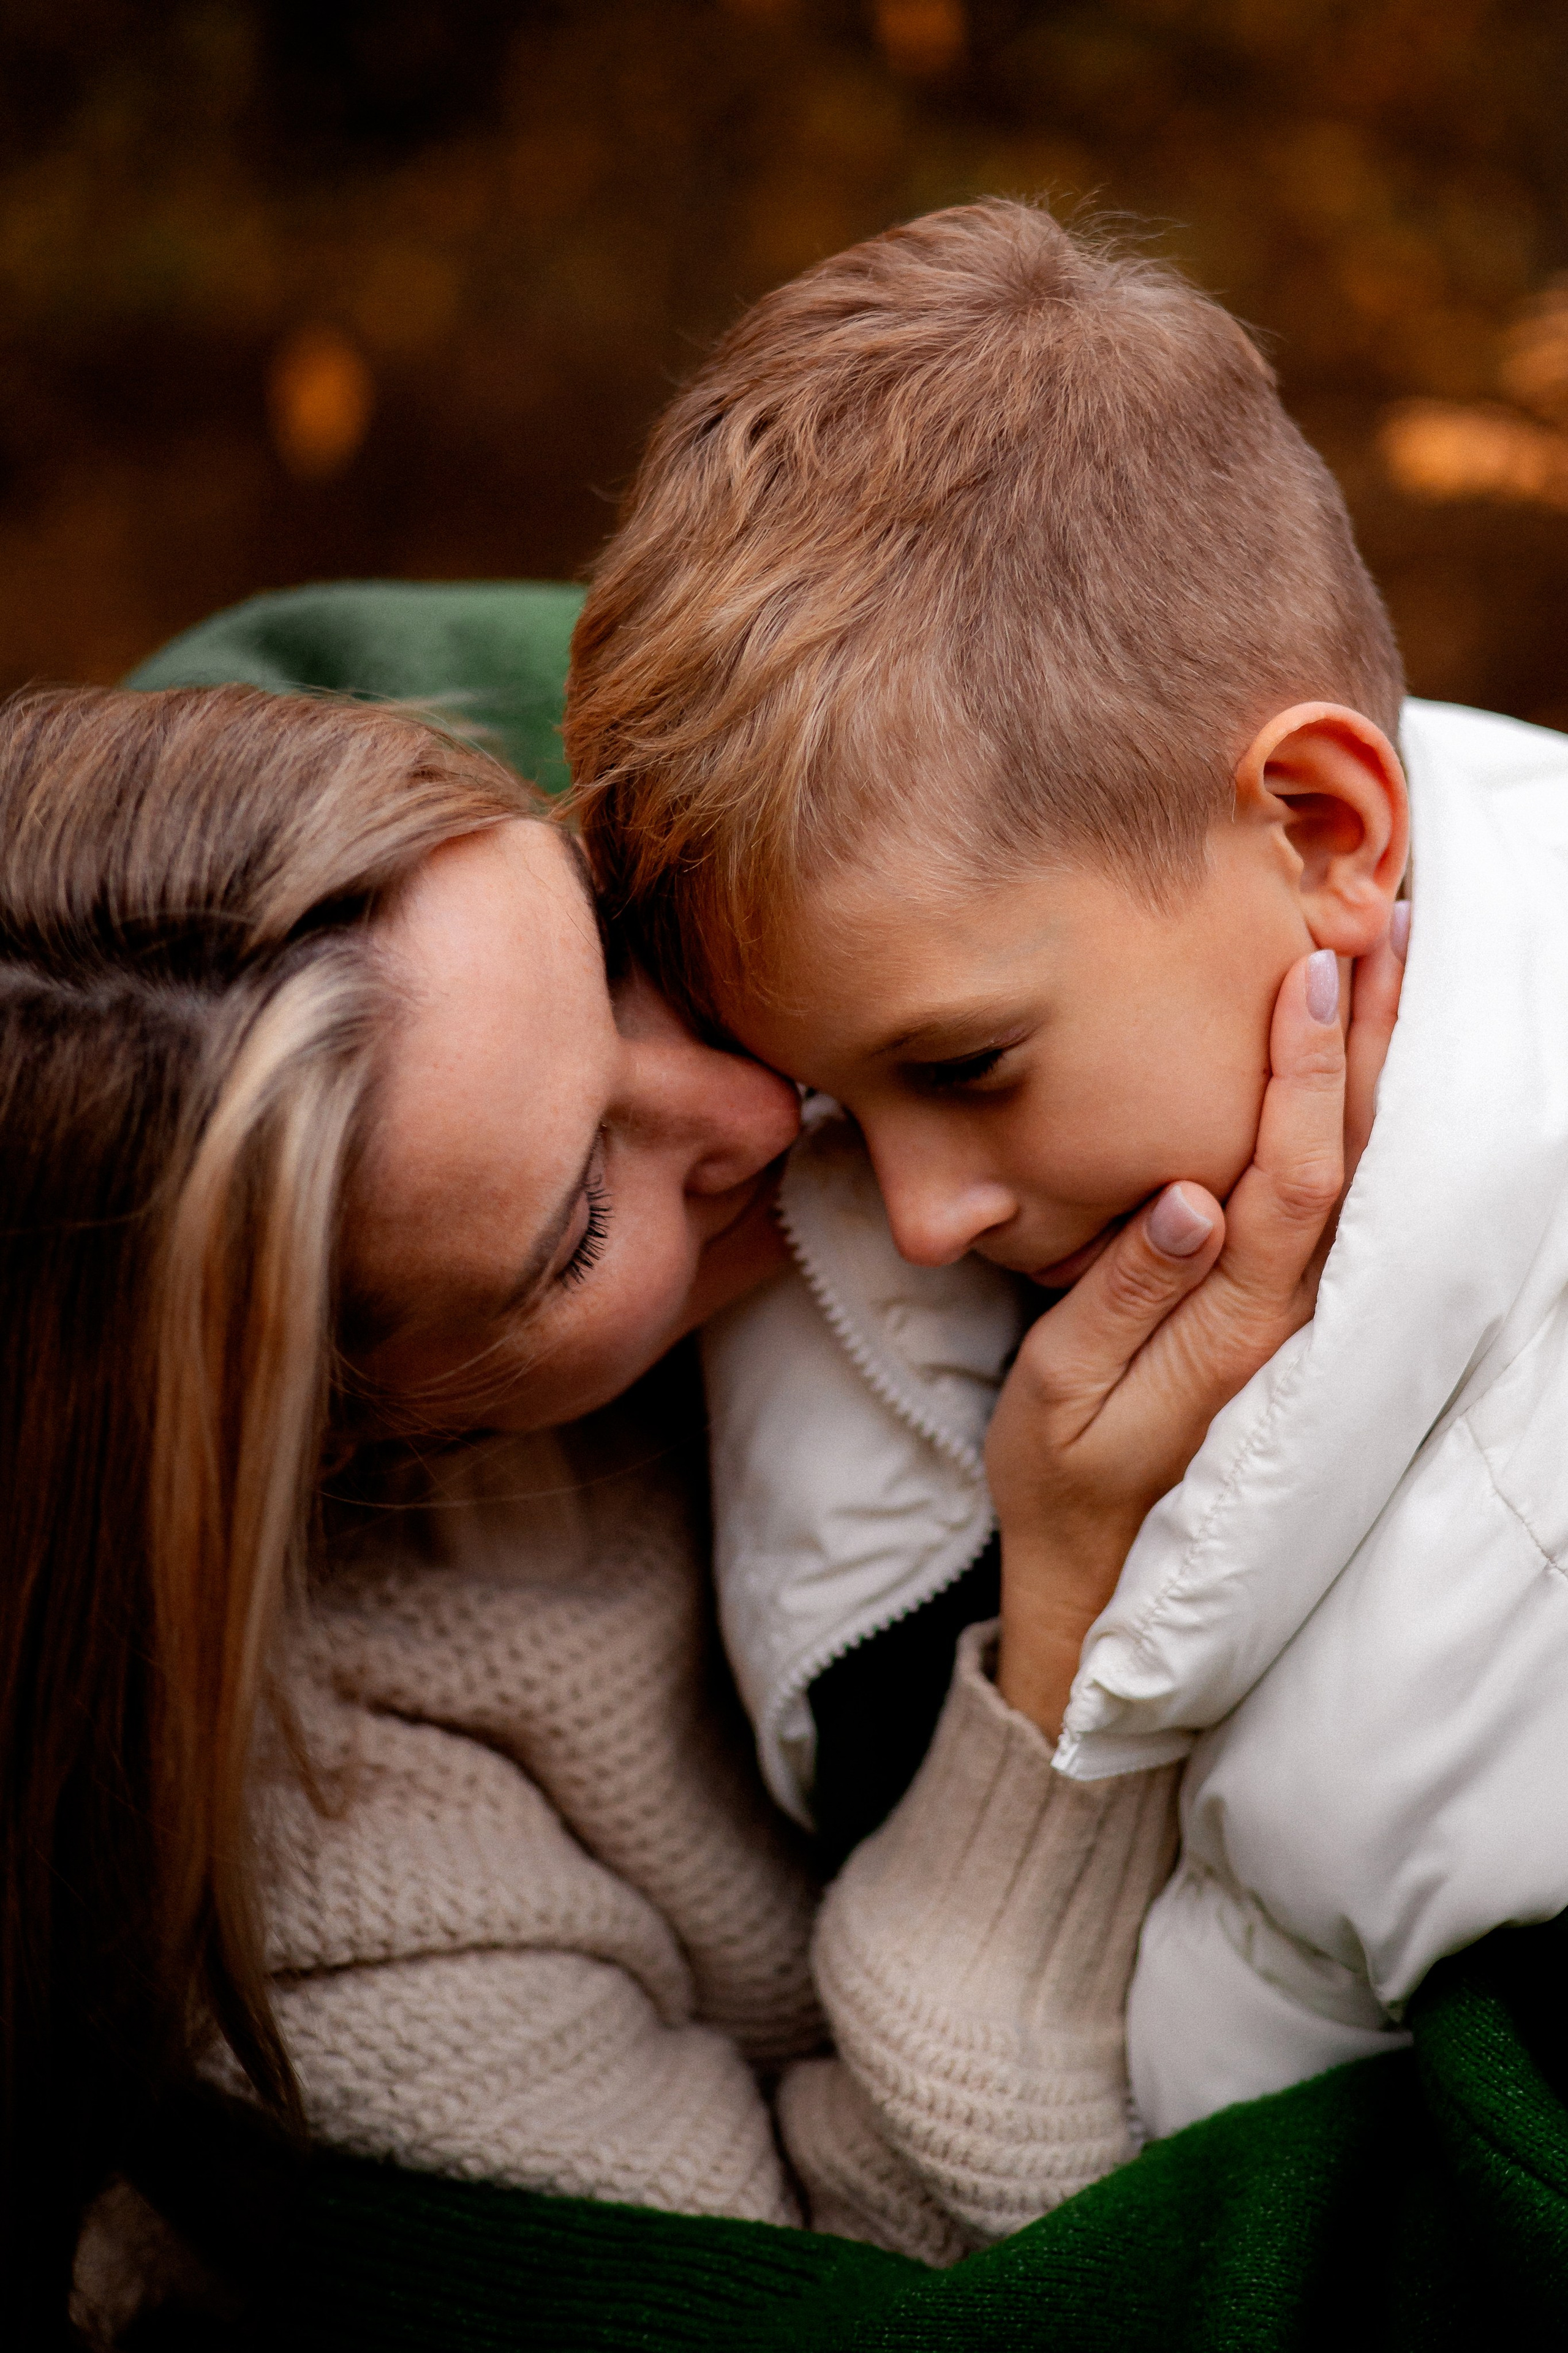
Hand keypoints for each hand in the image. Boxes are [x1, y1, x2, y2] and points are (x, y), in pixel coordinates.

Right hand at [989, 914, 1406, 1738]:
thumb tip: (1186, 1198)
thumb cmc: (1061, 1479)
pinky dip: (1348, 1114)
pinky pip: (1330, 1194)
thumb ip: (1128, 1296)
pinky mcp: (1276, 1311)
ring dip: (1371, 1060)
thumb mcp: (1063, 1393)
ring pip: (1354, 1168)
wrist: (1094, 1570)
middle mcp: (1284, 1312)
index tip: (1309, 972)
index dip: (1306, 1071)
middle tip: (1379, 922)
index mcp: (1235, 1324)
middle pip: (1350, 1153)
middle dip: (1366, 1033)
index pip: (1291, 1175)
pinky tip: (1350, 1061)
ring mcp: (1290, 1312)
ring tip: (1384, 961)